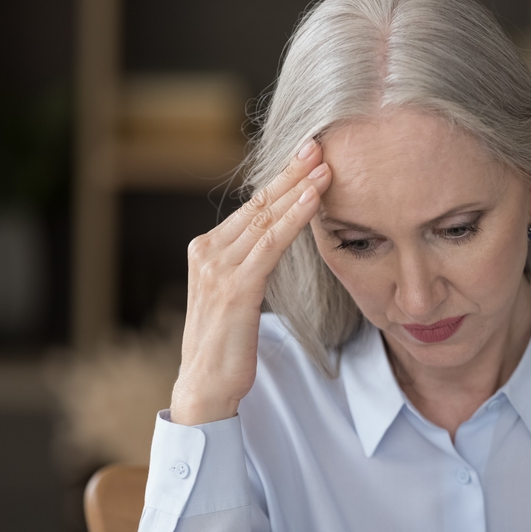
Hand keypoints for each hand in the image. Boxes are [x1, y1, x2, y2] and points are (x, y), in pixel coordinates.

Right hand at [169, 140, 330, 424]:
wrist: (206, 387)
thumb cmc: (228, 343)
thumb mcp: (239, 294)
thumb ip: (252, 263)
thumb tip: (277, 239)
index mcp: (207, 249)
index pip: (251, 207)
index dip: (282, 180)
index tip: (307, 156)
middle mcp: (207, 252)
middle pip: (258, 204)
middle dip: (291, 172)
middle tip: (318, 144)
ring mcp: (217, 269)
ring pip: (265, 219)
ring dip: (298, 189)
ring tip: (324, 164)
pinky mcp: (233, 289)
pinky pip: (270, 245)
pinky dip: (294, 219)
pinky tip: (313, 200)